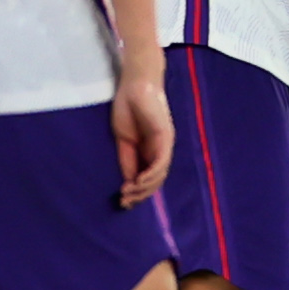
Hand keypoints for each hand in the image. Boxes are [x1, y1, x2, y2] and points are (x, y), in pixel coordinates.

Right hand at [109, 64, 172, 206]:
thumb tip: (129, 182)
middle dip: (140, 195)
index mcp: (150, 151)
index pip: (148, 179)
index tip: (123, 203)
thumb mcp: (124, 140)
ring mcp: (165, 144)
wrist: (134, 85)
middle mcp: (161, 150)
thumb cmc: (127, 108)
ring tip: (128, 194)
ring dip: (144, 188)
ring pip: (160, 175)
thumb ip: (128, 160)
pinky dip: (150, 174)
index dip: (137, 194)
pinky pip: (161, 161)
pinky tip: (138, 181)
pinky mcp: (165, 137)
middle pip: (156, 181)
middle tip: (124, 203)